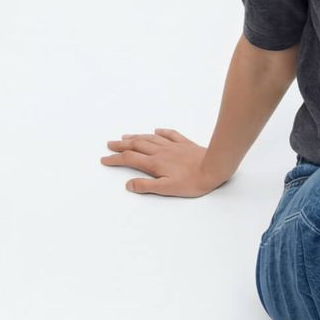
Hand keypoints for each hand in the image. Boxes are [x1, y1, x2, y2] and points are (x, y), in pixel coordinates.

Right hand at [100, 127, 222, 196]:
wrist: (214, 167)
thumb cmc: (192, 181)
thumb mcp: (167, 189)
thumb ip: (146, 186)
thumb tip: (128, 184)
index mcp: (155, 163)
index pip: (129, 159)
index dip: (115, 159)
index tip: (105, 159)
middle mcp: (161, 151)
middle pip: (136, 145)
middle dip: (121, 145)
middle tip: (110, 144)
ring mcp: (173, 146)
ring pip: (150, 138)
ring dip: (136, 136)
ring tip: (126, 136)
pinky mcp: (185, 144)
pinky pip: (170, 134)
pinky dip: (161, 132)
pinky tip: (157, 131)